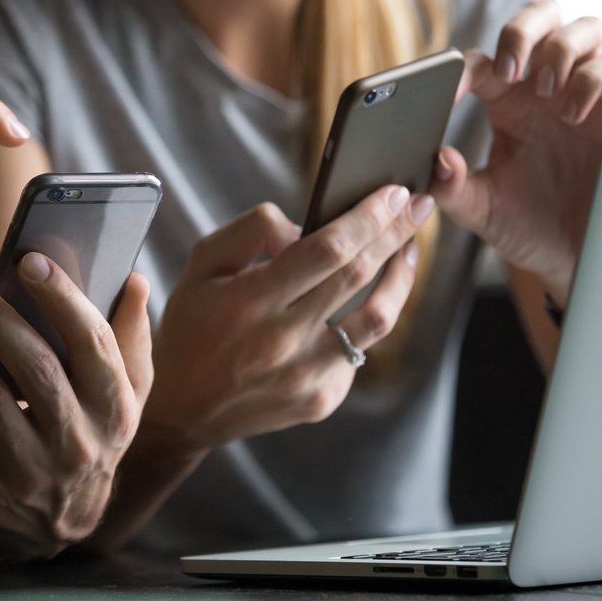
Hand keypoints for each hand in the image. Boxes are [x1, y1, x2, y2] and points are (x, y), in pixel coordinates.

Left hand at [0, 254, 152, 558]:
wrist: (65, 523)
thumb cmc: (94, 433)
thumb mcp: (124, 394)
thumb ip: (130, 337)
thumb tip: (133, 280)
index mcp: (116, 408)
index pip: (93, 342)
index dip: (61, 297)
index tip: (29, 260)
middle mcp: (81, 442)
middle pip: (36, 367)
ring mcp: (35, 473)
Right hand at [144, 188, 432, 454]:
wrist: (182, 407)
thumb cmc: (191, 327)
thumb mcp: (201, 265)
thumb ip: (251, 232)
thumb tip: (305, 228)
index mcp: (249, 301)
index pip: (326, 249)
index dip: (367, 217)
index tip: (394, 193)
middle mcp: (282, 340)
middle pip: (359, 275)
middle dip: (396, 233)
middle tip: (419, 206)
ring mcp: (306, 375)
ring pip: (378, 319)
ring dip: (400, 278)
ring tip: (407, 251)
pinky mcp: (321, 400)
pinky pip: (357, 351)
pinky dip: (364, 320)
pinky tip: (360, 303)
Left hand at [430, 0, 601, 302]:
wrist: (577, 257)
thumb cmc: (527, 226)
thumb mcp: (482, 211)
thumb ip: (451, 189)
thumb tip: (436, 159)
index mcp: (505, 102)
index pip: (479, 63)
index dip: (460, 70)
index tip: (449, 94)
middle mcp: (545, 87)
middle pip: (539, 17)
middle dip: (522, 29)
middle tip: (510, 69)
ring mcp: (586, 91)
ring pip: (583, 28)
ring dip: (559, 50)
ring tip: (545, 92)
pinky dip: (593, 78)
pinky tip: (573, 114)